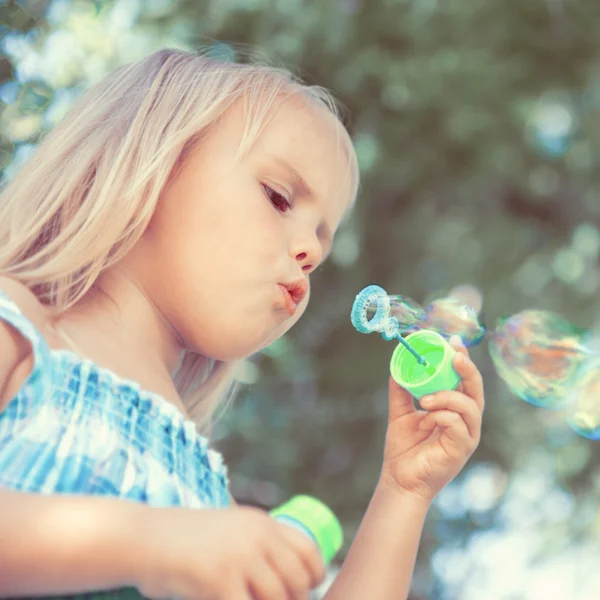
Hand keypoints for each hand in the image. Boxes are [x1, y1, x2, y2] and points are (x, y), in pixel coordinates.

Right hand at [135, 505, 325, 599]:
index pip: (309, 551)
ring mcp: (240, 558)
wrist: (144, 538)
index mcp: (262, 523)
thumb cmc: (185, 540)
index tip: (305, 591)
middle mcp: (257, 536)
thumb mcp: (228, 529)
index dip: (314, 576)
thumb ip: (255, 544)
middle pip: (298, 580)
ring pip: (279, 598)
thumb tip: (286, 576)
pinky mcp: (220, 581)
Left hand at [379, 336, 484, 502]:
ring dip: (448, 396)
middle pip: (477, 390)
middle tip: (455, 356)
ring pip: (470, 406)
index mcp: (454, 411)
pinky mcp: (461, 449)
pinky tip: (427, 416)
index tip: (453, 342)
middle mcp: (465, 422)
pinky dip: (442, 415)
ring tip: (425, 399)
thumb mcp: (401, 412)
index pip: (465, 381)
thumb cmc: (404, 448)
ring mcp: (466, 436)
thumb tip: (397, 364)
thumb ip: (401, 390)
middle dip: (468, 370)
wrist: (399, 479)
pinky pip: (458, 424)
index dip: (462, 360)